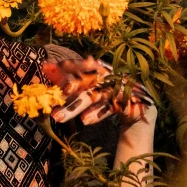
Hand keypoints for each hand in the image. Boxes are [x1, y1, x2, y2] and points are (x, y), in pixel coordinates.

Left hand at [42, 57, 156, 128]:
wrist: (141, 107)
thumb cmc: (109, 95)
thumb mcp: (91, 89)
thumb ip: (72, 84)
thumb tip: (47, 68)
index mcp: (97, 70)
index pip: (78, 65)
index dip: (63, 65)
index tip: (45, 66)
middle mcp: (106, 76)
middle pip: (82, 82)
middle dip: (64, 87)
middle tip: (48, 97)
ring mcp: (115, 88)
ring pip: (91, 97)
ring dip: (74, 108)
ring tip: (57, 118)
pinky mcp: (126, 101)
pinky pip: (109, 108)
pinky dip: (97, 114)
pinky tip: (84, 121)